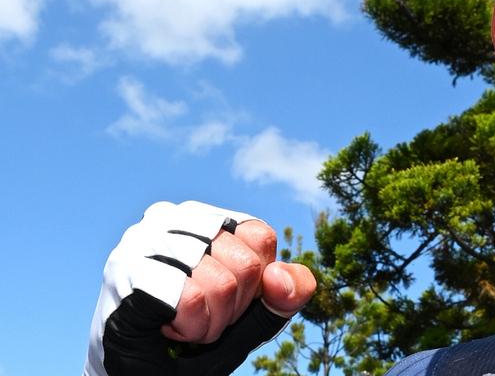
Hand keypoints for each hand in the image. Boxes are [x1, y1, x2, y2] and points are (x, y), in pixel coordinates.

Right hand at [85, 201, 316, 375]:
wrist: (135, 374)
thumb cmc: (193, 337)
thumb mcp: (254, 315)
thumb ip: (286, 294)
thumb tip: (278, 275)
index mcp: (201, 216)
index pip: (261, 238)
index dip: (255, 284)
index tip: (225, 300)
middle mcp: (169, 217)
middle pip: (246, 265)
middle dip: (232, 309)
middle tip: (199, 317)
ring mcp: (142, 241)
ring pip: (222, 284)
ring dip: (210, 323)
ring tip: (180, 323)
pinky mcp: (125, 273)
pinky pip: (191, 300)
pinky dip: (191, 327)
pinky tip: (166, 328)